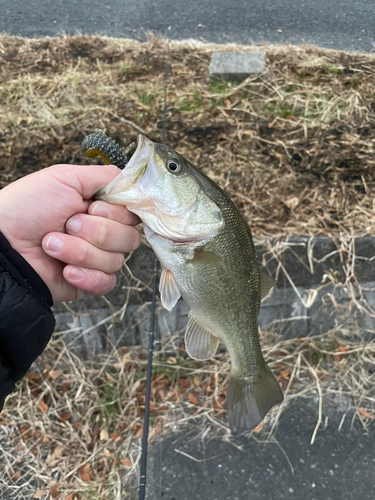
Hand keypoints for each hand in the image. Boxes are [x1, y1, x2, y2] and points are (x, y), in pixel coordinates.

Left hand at [0, 164, 140, 301]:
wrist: (4, 245)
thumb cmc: (27, 207)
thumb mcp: (66, 178)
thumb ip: (106, 177)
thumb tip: (135, 184)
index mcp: (102, 208)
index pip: (134, 214)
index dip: (117, 213)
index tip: (93, 207)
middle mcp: (104, 233)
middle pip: (130, 238)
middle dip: (96, 232)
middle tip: (67, 225)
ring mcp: (98, 259)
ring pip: (116, 261)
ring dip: (81, 252)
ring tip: (52, 245)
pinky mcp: (90, 282)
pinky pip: (107, 282)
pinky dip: (86, 275)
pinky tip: (65, 270)